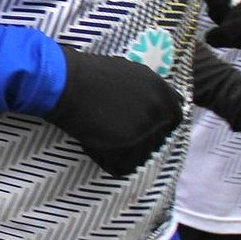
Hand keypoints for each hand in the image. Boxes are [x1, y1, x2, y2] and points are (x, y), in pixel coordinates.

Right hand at [46, 46, 182, 177]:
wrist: (66, 82)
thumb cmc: (92, 74)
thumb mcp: (131, 73)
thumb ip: (150, 91)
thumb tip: (160, 104)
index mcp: (163, 93)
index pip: (174, 119)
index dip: (156, 125)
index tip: (138, 125)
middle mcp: (158, 112)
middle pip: (156, 142)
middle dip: (136, 141)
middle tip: (113, 133)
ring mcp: (143, 130)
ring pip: (138, 157)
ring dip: (119, 152)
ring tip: (99, 136)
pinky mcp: (125, 146)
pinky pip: (119, 166)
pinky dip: (104, 159)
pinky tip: (90, 143)